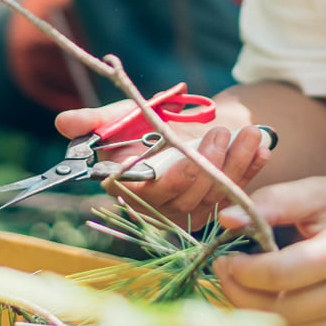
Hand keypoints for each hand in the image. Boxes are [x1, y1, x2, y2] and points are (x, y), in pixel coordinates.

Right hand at [53, 100, 273, 226]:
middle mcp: (161, 205)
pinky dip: (252, 167)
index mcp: (131, 188)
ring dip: (235, 162)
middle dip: (206, 164)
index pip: (147, 189)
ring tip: (249, 132)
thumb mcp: (124, 117)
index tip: (182, 146)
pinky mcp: (221, 205)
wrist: (190, 124)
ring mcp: (194, 208)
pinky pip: (240, 189)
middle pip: (186, 193)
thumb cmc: (151, 122)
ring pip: (216, 192)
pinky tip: (261, 146)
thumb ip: (96, 121)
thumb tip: (64, 123)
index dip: (168, 172)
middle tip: (220, 133)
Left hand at [214, 177, 325, 325]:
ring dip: (259, 314)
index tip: (224, 258)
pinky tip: (281, 299)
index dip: (241, 271)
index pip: (278, 277)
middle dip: (241, 296)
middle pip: (279, 313)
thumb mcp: (318, 191)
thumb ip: (271, 203)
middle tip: (226, 274)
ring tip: (249, 285)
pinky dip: (286, 325)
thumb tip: (225, 220)